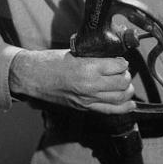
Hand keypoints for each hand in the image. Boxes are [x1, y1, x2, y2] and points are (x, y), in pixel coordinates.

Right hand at [8, 49, 134, 113]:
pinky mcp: (85, 108)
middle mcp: (90, 86)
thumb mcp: (74, 52)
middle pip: (123, 82)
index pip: (118, 66)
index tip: (120, 60)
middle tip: (121, 70)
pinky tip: (130, 103)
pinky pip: (111, 110)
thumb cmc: (49, 62)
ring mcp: (88, 99)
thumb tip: (111, 57)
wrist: (32, 77)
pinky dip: (124, 107)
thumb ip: (94, 57)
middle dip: (126, 74)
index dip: (122, 62)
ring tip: (122, 83)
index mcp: (87, 68)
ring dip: (126, 89)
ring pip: (121, 97)